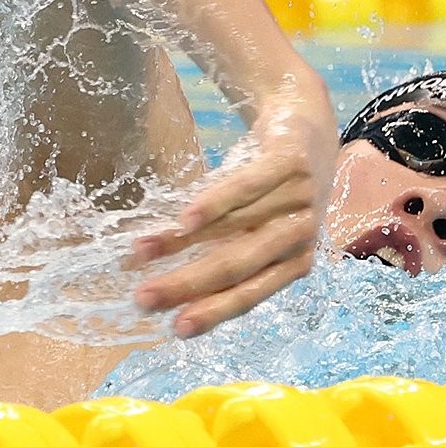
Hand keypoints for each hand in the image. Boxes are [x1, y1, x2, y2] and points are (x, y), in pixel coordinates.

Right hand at [130, 74, 336, 337]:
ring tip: (139, 250)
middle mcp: (300, 234)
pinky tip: (185, 217)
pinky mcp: (292, 161)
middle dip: (187, 285)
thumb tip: (165, 288)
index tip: (174, 329)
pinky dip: (216, 203)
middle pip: (238, 265)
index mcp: (294, 261)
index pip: (250, 293)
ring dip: (181, 242)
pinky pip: (249, 185)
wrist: (305, 118)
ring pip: (233, 226)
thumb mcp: (258, 226)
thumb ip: (226, 253)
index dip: (213, 312)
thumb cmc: (275, 187)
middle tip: (142, 298)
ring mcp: (300, 197)